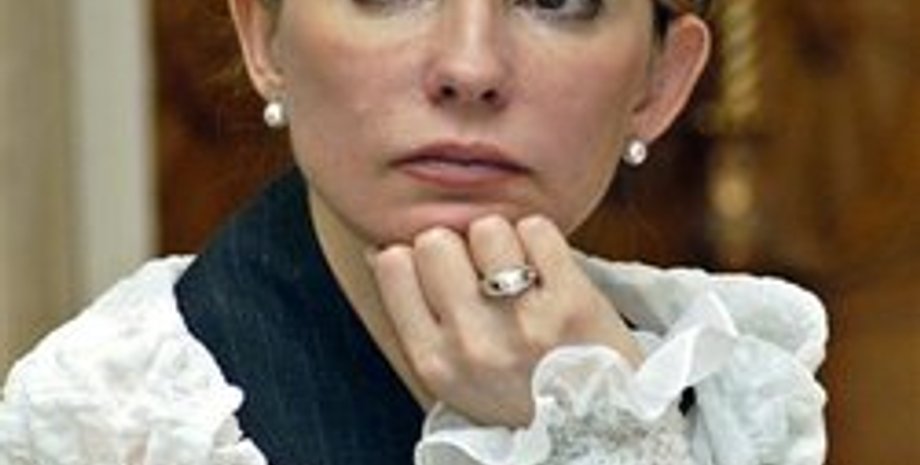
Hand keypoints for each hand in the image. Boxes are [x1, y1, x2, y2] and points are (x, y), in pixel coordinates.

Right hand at [366, 215, 641, 426]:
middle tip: (482, 269)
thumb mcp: (454, 375)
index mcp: (434, 361)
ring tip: (519, 271)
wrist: (597, 426)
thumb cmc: (522, 394)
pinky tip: (547, 269)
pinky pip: (537, 228)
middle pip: (436, 240)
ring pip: (487, 228)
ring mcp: (523, 322)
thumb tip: (380, 250)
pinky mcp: (572, 302)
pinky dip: (542, 239)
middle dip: (458, 244)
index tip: (442, 267)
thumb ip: (416, 317)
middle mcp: (472, 343)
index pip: (393, 263)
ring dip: (504, 240)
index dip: (417, 254)